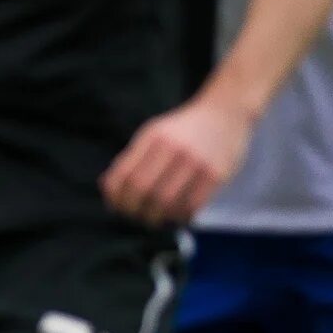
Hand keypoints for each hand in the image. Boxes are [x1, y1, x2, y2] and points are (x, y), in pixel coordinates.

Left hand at [100, 96, 252, 226]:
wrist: (224, 114)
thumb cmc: (182, 130)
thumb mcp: (153, 133)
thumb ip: (132, 157)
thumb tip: (107, 189)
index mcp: (153, 137)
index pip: (125, 174)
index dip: (116, 196)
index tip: (115, 207)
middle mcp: (173, 148)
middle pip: (143, 189)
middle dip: (133, 210)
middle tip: (135, 218)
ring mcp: (196, 161)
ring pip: (167, 201)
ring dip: (157, 217)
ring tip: (155, 219)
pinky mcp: (216, 174)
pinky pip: (193, 205)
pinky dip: (180, 216)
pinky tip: (177, 215)